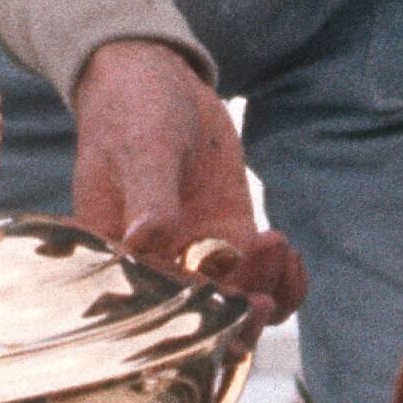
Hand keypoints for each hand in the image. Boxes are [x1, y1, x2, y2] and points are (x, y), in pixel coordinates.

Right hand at [68, 40, 304, 320]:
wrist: (154, 78)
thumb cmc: (132, 108)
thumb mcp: (142, 147)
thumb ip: (149, 196)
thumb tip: (148, 240)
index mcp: (116, 258)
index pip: (153, 311)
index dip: (192, 324)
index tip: (228, 306)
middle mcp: (155, 268)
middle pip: (199, 324)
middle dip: (235, 323)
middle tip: (262, 300)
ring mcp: (197, 256)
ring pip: (236, 306)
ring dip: (265, 297)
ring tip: (277, 250)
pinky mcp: (230, 239)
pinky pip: (260, 279)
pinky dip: (281, 280)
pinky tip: (287, 252)